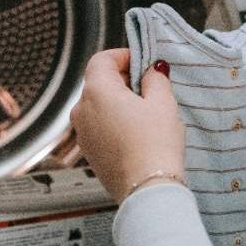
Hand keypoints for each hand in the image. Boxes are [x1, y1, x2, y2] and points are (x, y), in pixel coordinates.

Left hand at [70, 48, 185, 202]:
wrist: (147, 189)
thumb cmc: (154, 147)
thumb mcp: (163, 104)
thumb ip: (155, 79)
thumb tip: (152, 71)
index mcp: (97, 91)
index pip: (102, 59)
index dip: (123, 56)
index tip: (142, 62)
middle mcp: (82, 110)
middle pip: (99, 82)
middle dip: (123, 80)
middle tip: (150, 88)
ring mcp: (83, 133)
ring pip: (99, 106)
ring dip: (119, 103)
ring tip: (147, 114)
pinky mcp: (89, 152)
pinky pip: (100, 127)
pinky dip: (115, 123)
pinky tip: (137, 134)